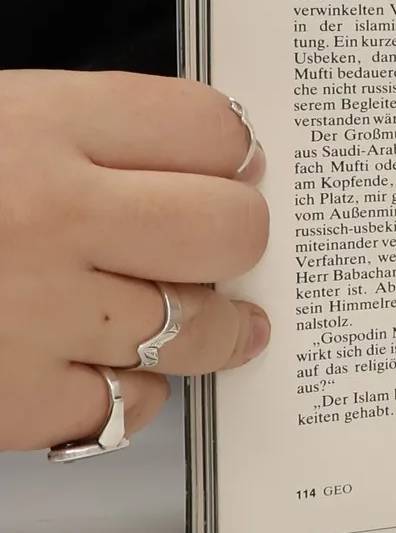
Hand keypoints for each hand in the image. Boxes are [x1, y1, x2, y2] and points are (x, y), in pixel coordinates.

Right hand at [0, 71, 270, 453]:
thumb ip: (78, 133)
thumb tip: (207, 159)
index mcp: (38, 125)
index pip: (209, 127)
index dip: (232, 148)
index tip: (235, 164)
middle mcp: (51, 216)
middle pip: (229, 227)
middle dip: (236, 236)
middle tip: (224, 242)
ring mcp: (36, 315)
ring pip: (196, 325)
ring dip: (212, 323)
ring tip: (221, 320)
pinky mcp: (8, 402)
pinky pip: (128, 407)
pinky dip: (131, 395)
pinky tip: (109, 369)